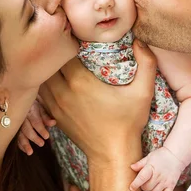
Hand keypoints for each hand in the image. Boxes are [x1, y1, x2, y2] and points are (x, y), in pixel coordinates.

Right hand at [17, 98, 55, 154]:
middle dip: (34, 137)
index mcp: (30, 110)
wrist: (19, 97)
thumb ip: (46, 116)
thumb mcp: (41, 106)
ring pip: (18, 134)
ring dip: (24, 144)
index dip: (41, 129)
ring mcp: (15, 121)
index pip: (36, 121)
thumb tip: (53, 123)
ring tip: (30, 152)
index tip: (46, 137)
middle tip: (41, 144)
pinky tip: (24, 150)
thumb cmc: (33, 103)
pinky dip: (19, 144)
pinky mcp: (13, 127)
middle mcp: (21, 116)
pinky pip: (15, 136)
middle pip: (26, 129)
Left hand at [39, 39, 156, 165]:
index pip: (64, 51)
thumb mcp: (144, 92)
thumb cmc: (128, 123)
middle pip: (50, 63)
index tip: (76, 36)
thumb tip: (140, 41)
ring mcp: (56, 106)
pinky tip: (57, 81)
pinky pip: (42, 94)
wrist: (112, 154)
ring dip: (49, 69)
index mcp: (81, 82)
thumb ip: (147, 64)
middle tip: (67, 45)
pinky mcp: (55, 116)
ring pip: (42, 79)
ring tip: (60, 61)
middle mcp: (63, 92)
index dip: (68, 41)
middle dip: (57, 53)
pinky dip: (47, 85)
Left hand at [129, 146, 184, 190]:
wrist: (175, 156)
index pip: (142, 178)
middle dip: (143, 186)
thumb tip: (131, 167)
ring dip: (151, 190)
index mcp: (151, 167)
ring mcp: (166, 181)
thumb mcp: (149, 157)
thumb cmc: (161, 156)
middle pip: (147, 187)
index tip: (131, 188)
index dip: (135, 184)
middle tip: (144, 182)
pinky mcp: (172, 185)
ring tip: (151, 184)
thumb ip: (140, 164)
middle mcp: (159, 175)